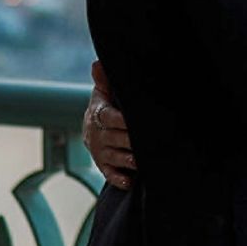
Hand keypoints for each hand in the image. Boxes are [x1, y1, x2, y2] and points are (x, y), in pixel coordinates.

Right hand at [83, 61, 136, 189]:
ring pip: (113, 157)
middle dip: (130, 142)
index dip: (122, 121)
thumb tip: (97, 63)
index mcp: (98, 114)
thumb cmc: (108, 105)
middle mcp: (96, 134)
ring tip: (143, 161)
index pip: (108, 118)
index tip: (135, 121)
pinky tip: (130, 182)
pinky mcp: (103, 166)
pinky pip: (109, 175)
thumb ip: (104, 80)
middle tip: (149, 142)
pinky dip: (119, 179)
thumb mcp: (105, 91)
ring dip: (128, 160)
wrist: (97, 126)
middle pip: (113, 139)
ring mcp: (99, 151)